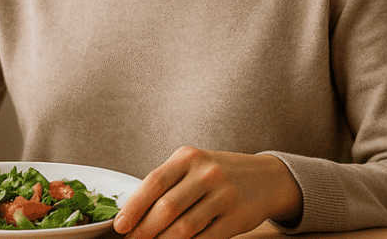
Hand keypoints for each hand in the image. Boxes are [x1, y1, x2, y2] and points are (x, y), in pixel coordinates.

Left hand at [113, 146, 302, 238]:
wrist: (266, 177)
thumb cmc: (220, 174)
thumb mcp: (194, 166)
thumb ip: (168, 184)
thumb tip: (135, 215)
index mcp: (189, 157)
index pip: (154, 182)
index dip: (133, 207)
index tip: (120, 225)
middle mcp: (206, 173)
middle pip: (167, 208)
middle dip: (144, 230)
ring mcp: (224, 195)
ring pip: (184, 227)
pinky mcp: (236, 217)